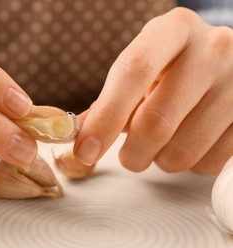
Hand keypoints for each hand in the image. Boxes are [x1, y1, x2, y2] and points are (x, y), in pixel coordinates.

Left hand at [75, 8, 232, 174]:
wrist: (226, 63)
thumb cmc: (175, 68)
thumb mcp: (143, 68)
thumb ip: (109, 101)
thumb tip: (81, 136)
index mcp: (173, 30)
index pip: (133, 71)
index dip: (106, 117)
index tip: (86, 150)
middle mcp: (213, 49)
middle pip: (155, 122)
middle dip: (132, 154)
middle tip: (129, 157)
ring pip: (182, 151)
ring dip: (161, 161)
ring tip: (163, 146)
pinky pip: (211, 162)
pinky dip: (191, 165)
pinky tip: (191, 144)